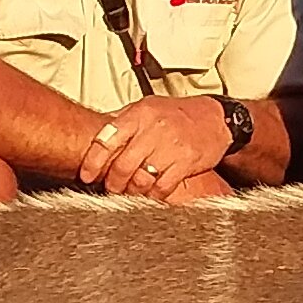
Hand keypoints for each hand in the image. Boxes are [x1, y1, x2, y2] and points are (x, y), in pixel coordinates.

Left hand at [77, 96, 231, 200]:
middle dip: (113, 183)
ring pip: (141, 179)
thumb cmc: (179, 113)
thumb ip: (122, 119)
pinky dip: (153, 196)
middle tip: (111, 188)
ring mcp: (170, 146)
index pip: (106, 140)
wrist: (216, 118)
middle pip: (122, 165)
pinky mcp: (186, 161)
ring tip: (129, 193)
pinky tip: (150, 195)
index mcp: (139, 114)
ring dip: (132, 192)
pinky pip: (163, 186)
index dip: (92, 162)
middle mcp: (153, 129)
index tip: (87, 175)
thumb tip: (95, 131)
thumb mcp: (147, 106)